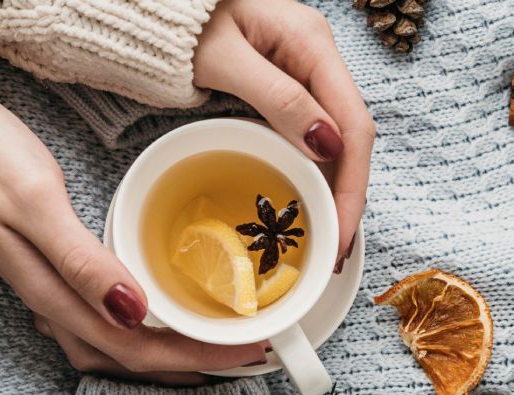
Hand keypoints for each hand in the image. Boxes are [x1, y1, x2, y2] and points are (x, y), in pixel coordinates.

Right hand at [0, 89, 265, 384]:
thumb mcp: (36, 202)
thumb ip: (82, 262)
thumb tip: (133, 314)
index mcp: (53, 292)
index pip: (135, 348)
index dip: (196, 356)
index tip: (247, 349)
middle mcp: (50, 302)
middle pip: (128, 357)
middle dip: (191, 363)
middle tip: (247, 354)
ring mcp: (45, 289)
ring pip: (111, 347)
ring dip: (163, 357)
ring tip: (210, 350)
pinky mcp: (45, 271)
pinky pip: (98, 323)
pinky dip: (136, 332)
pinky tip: (153, 321)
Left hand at [193, 0, 373, 271]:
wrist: (160, 5)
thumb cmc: (183, 21)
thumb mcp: (224, 58)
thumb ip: (277, 98)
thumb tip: (327, 145)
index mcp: (313, 45)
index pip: (353, 125)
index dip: (353, 186)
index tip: (342, 233)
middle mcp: (319, 58)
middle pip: (352, 138)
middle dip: (348, 197)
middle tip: (336, 251)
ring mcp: (306, 72)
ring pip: (336, 140)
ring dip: (335, 191)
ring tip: (326, 238)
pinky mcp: (289, 86)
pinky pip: (312, 135)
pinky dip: (314, 173)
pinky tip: (309, 202)